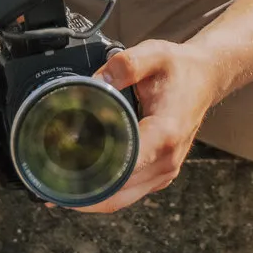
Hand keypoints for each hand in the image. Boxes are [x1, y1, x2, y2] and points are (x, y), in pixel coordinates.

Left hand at [68, 39, 217, 213]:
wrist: (205, 78)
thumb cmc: (180, 69)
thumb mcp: (155, 53)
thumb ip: (126, 64)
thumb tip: (97, 80)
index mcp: (166, 133)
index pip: (125, 166)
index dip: (92, 175)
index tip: (62, 173)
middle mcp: (167, 160)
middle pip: (118, 193)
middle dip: (81, 193)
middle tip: (46, 186)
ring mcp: (165, 171)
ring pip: (121, 199)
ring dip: (89, 199)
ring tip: (56, 189)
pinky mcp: (160, 174)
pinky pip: (128, 194)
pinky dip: (104, 194)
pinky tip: (81, 184)